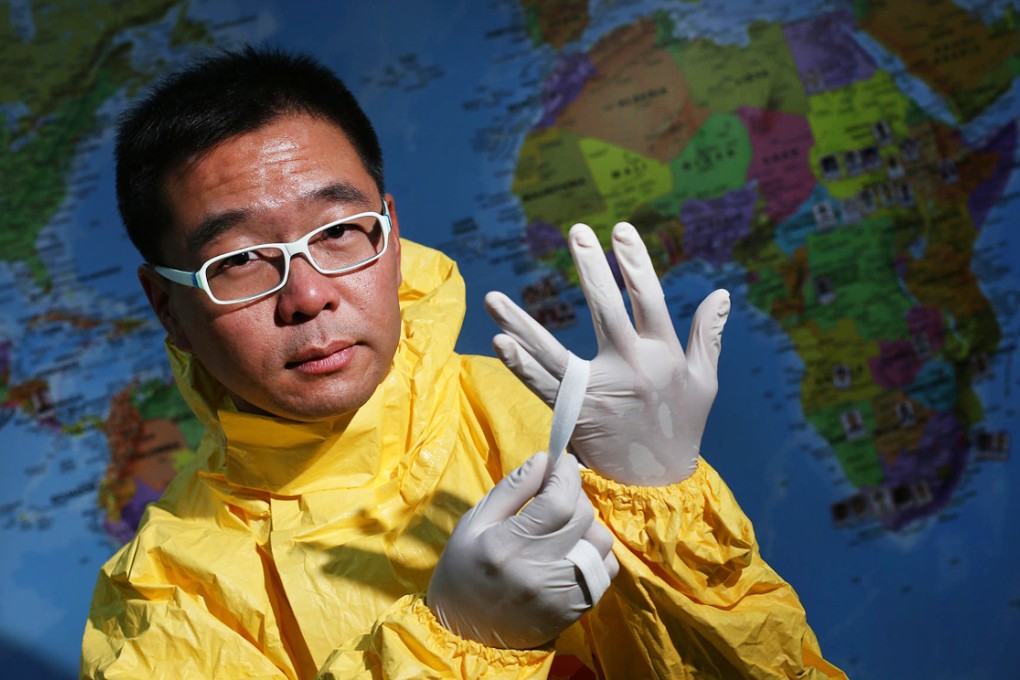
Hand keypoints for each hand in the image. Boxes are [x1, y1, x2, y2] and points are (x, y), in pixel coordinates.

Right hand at [427, 452, 617, 648]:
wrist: (465, 632)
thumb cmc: (464, 569)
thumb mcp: (474, 522)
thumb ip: (512, 489)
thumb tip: (545, 459)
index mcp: (506, 547)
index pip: (557, 502)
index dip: (566, 474)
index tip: (563, 461)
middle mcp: (539, 572)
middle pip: (582, 518)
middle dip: (575, 492)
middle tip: (558, 488)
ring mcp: (561, 596)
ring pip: (601, 542)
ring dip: (587, 523)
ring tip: (565, 521)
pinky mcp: (575, 611)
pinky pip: (606, 570)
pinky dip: (596, 552)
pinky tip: (574, 549)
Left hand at [485, 222, 729, 486]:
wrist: (659, 483)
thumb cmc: (682, 428)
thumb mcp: (704, 382)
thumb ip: (708, 336)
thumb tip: (722, 293)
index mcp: (663, 353)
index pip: (649, 297)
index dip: (635, 262)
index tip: (620, 230)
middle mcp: (631, 366)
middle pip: (606, 309)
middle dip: (592, 268)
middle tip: (577, 232)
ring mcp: (600, 389)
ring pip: (555, 349)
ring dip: (521, 322)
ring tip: (493, 297)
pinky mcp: (577, 413)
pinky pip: (544, 385)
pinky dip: (521, 364)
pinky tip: (502, 342)